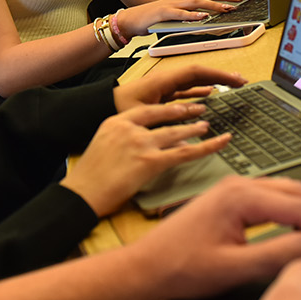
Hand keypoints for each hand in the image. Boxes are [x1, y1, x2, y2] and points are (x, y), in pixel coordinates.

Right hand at [61, 103, 232, 215]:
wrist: (82, 192)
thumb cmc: (89, 177)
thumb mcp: (102, 148)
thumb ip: (123, 141)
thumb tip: (147, 146)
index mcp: (115, 122)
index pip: (146, 111)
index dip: (166, 109)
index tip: (179, 107)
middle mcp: (129, 129)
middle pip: (164, 118)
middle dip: (184, 115)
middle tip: (200, 111)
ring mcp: (140, 143)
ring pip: (176, 133)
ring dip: (195, 130)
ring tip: (208, 127)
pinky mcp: (150, 161)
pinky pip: (184, 153)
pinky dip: (205, 148)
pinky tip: (218, 143)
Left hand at [112, 63, 246, 114]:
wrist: (100, 108)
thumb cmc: (118, 108)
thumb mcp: (145, 112)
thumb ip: (171, 113)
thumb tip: (197, 115)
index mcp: (164, 80)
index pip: (197, 72)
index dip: (218, 74)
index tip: (235, 80)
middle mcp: (167, 80)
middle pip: (200, 74)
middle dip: (221, 76)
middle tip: (242, 82)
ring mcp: (165, 87)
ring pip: (195, 82)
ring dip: (213, 83)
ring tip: (232, 87)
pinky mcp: (162, 96)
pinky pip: (186, 91)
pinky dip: (201, 92)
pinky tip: (211, 95)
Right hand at [119, 0, 247, 35]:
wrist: (131, 19)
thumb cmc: (154, 17)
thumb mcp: (176, 12)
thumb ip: (190, 13)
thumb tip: (208, 17)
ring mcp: (172, 5)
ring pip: (197, 2)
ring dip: (214, 5)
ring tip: (228, 8)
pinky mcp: (163, 14)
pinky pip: (180, 14)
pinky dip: (192, 16)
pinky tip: (203, 18)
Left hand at [126, 177, 300, 299]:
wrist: (147, 266)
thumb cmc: (183, 269)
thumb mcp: (233, 268)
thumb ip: (276, 255)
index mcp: (241, 197)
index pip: (299, 207)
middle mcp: (240, 185)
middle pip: (298, 192)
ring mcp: (234, 188)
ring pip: (287, 192)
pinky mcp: (230, 198)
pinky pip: (273, 197)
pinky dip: (294, 212)